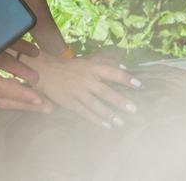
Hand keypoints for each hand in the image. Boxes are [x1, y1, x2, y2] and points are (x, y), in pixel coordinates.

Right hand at [23, 51, 139, 126]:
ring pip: (96, 105)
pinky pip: (85, 113)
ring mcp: (78, 93)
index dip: (125, 78)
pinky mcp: (71, 103)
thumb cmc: (73, 66)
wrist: (46, 71)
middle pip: (105, 92)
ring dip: (109, 114)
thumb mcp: (88, 59)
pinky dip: (96, 120)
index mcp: (92, 67)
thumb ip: (106, 60)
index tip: (139, 85)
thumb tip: (123, 65)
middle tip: (133, 109)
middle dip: (120, 101)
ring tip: (121, 122)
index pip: (112, 72)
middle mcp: (86, 80)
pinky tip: (107, 125)